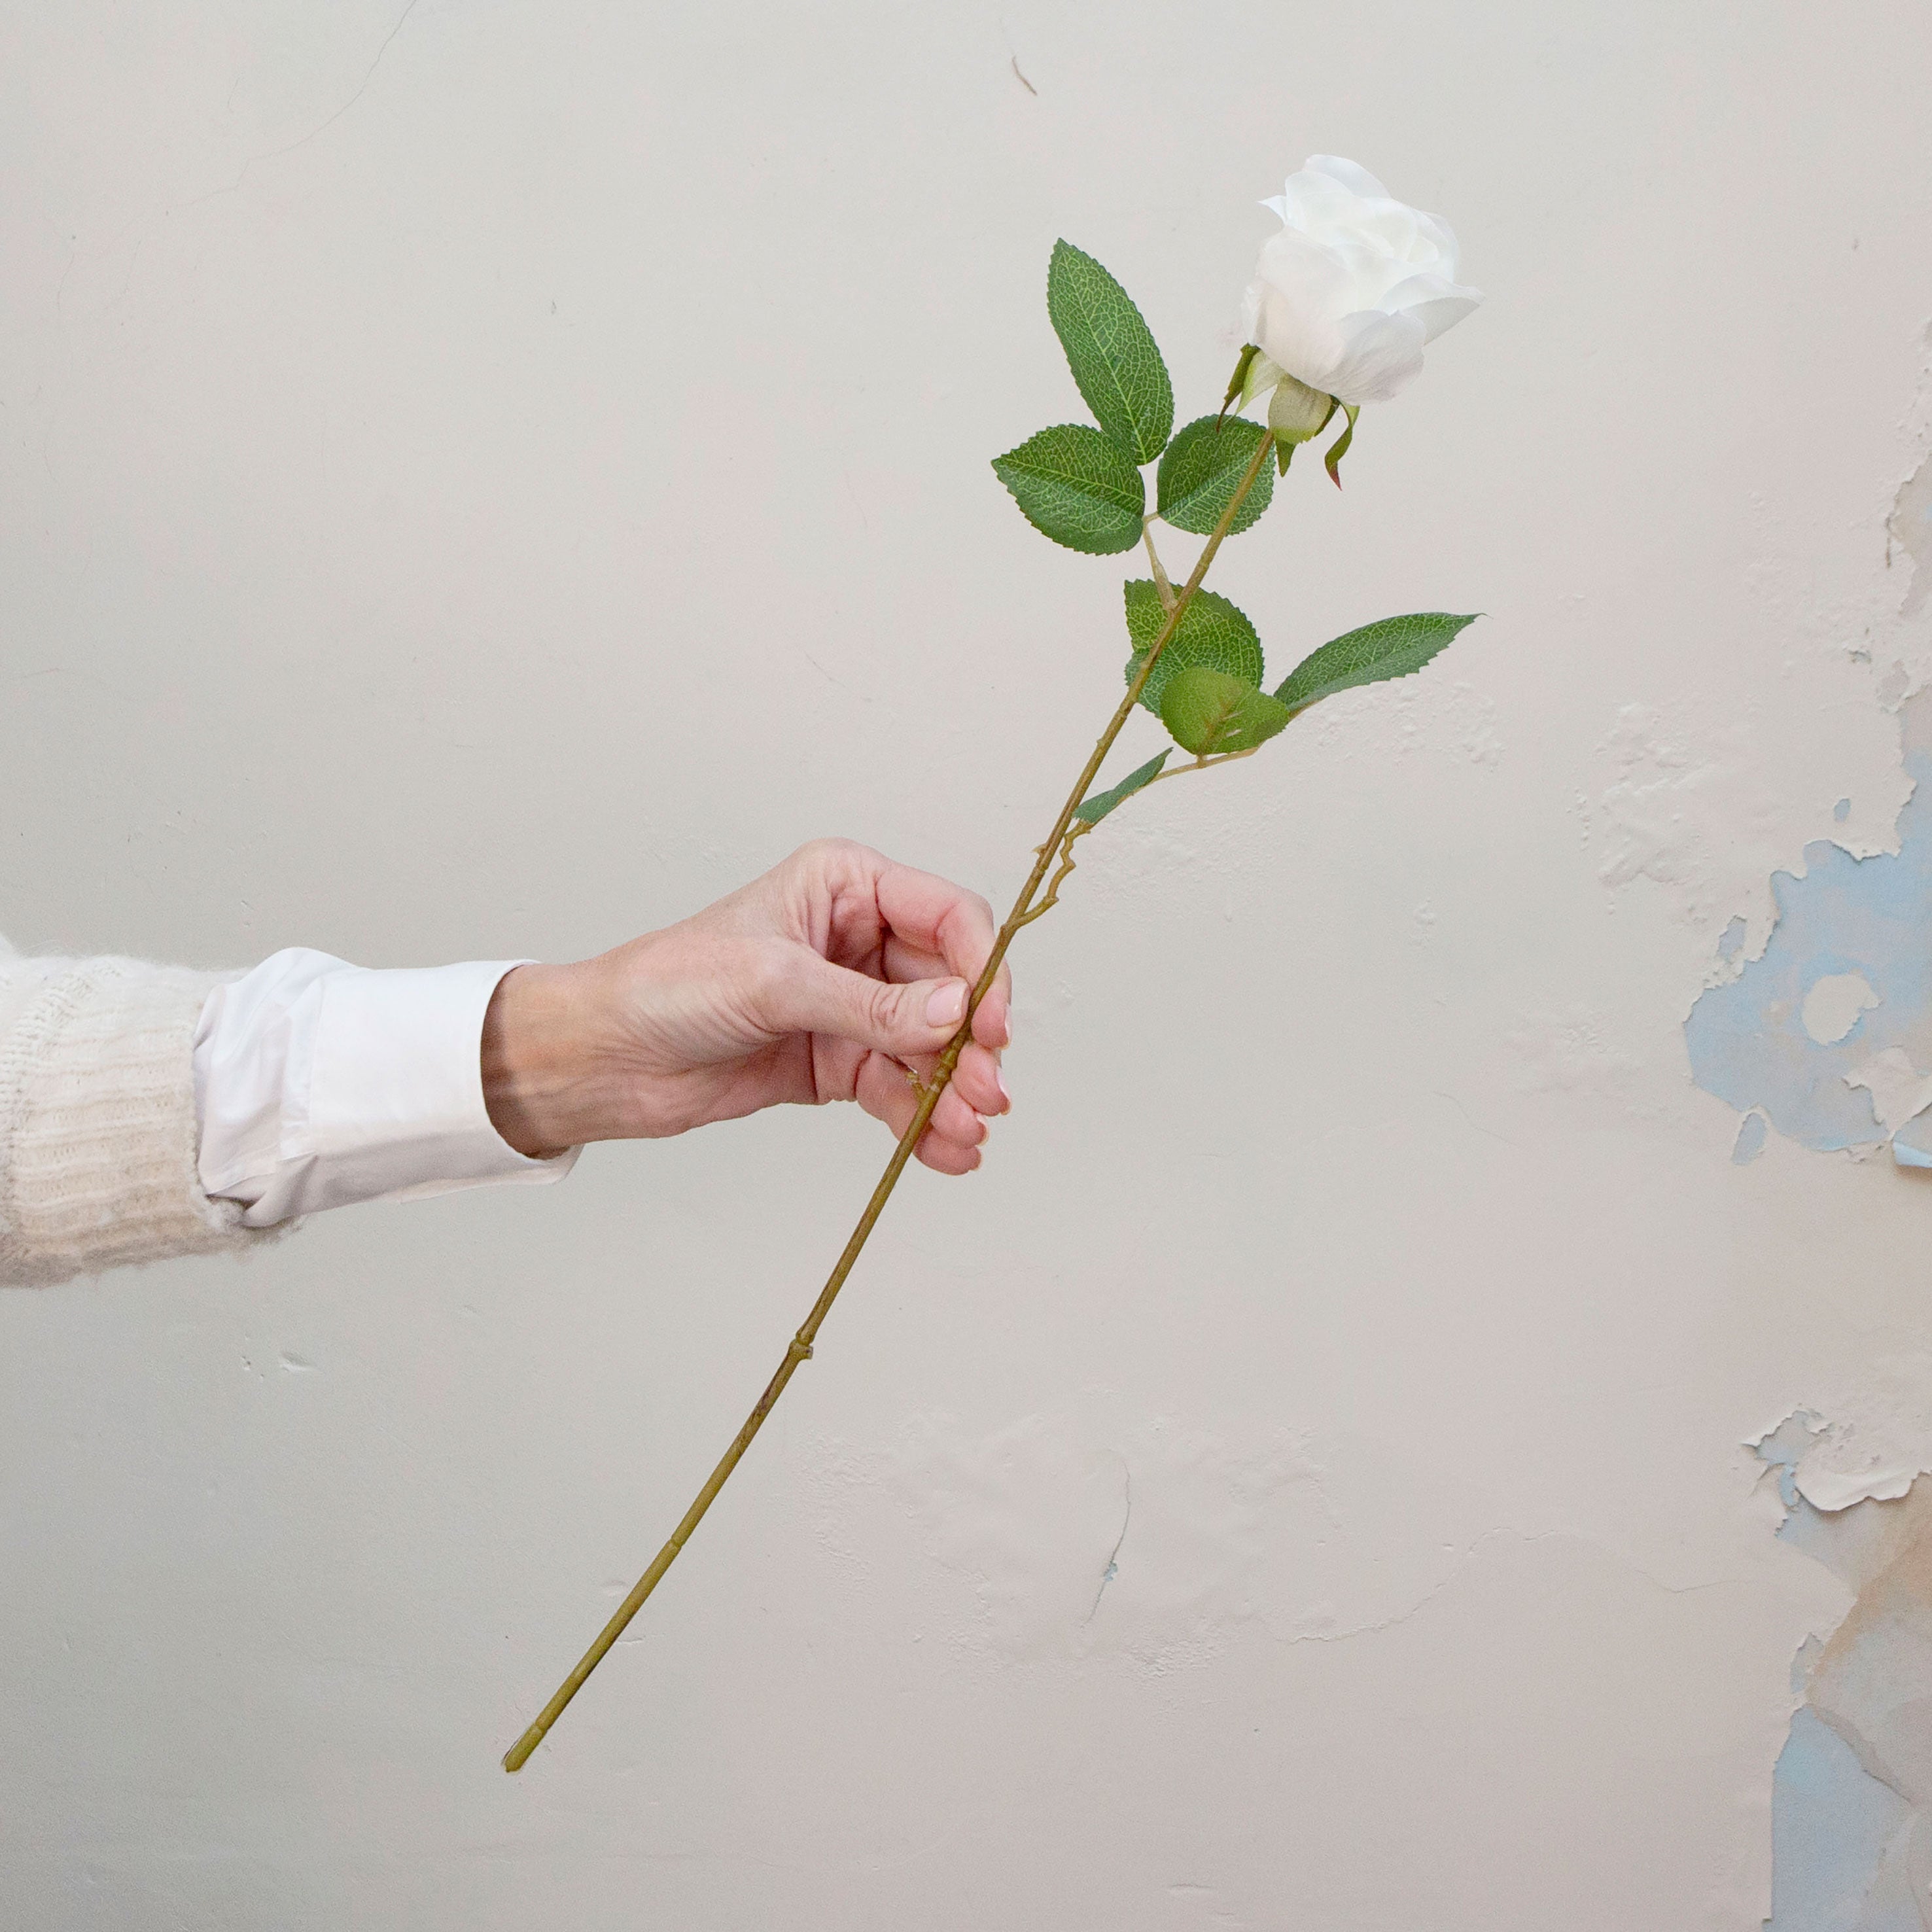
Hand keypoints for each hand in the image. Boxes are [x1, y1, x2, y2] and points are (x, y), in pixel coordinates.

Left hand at [480, 840, 1012, 1174]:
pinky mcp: (838, 1062)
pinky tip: (944, 1152)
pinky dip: (924, 1121)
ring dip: (953, 1093)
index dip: (981, 970)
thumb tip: (956, 1013)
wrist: (604, 1057)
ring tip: (965, 1135)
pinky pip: (900, 1089)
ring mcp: (852, 1005)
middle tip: (985, 1096)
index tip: (989, 1026)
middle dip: (971, 1046)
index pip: (947, 917)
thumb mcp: (775, 983)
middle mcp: (859, 939)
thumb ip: (872, 1004)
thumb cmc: (669, 987)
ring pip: (930, 1048)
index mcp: (846, 886)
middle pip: (950, 989)